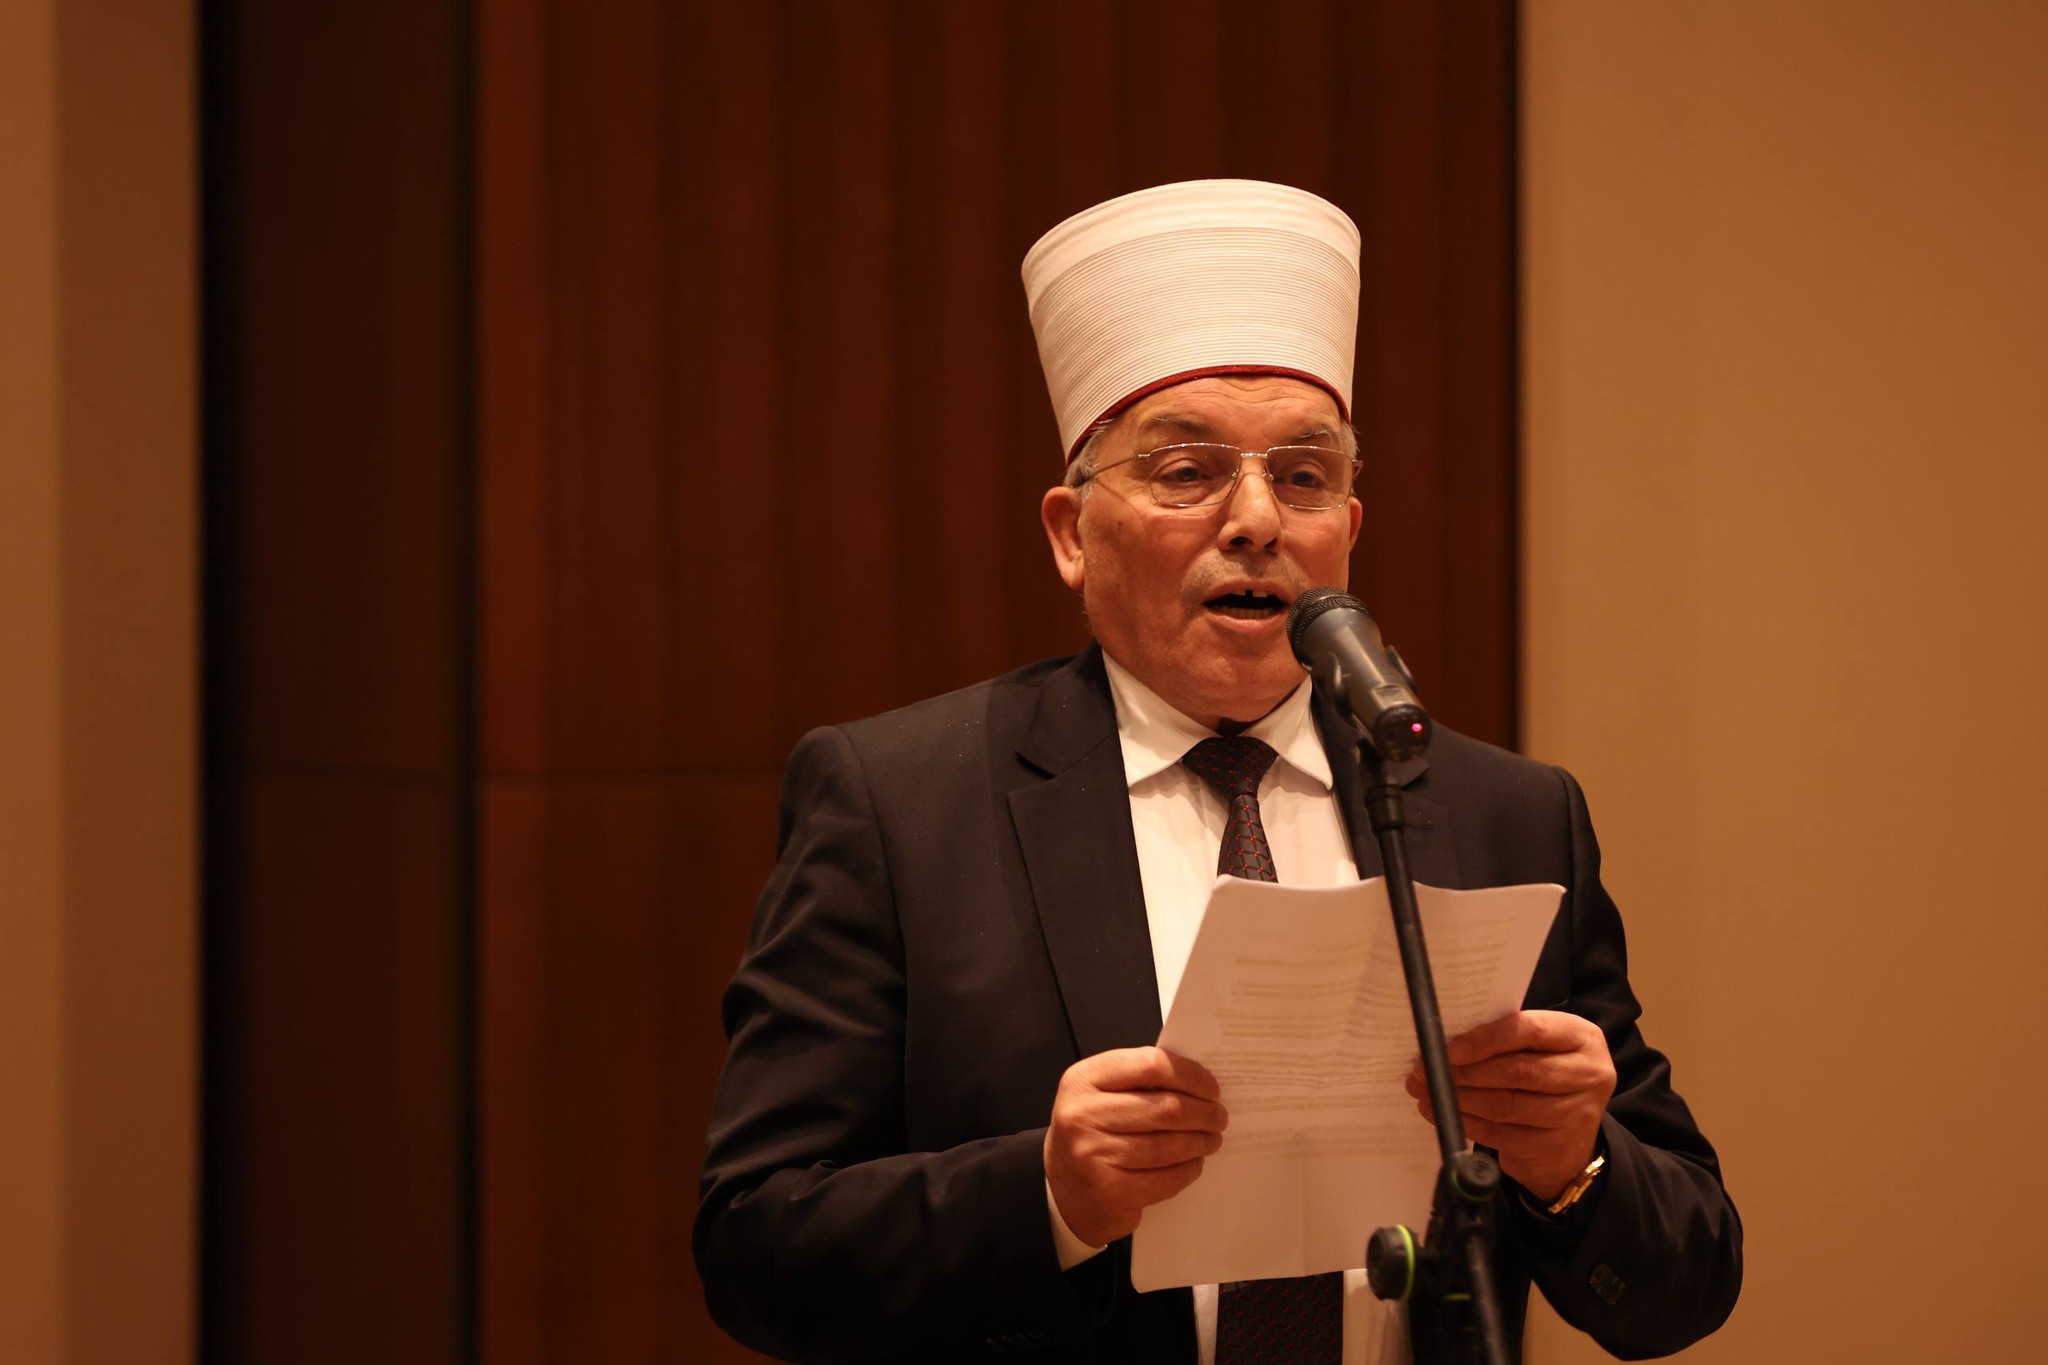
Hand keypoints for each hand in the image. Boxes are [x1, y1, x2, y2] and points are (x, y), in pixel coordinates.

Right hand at [1044, 1046, 1226, 1246]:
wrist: (1061, 1187)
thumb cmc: (1092, 1131)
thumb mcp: (1101, 1094)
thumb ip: (1139, 1081)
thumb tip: (1200, 1081)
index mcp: (1085, 1079)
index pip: (1149, 1065)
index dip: (1190, 1075)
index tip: (1212, 1088)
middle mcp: (1084, 1114)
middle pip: (1165, 1108)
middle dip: (1203, 1113)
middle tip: (1219, 1117)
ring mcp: (1094, 1155)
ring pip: (1168, 1146)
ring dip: (1200, 1142)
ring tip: (1212, 1139)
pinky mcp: (1110, 1191)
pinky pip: (1164, 1179)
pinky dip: (1187, 1170)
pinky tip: (1195, 1163)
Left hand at [1405, 1010, 1614, 1202]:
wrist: (1570, 1138)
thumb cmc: (1544, 1078)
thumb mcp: (1538, 1049)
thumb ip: (1505, 1040)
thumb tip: (1442, 1041)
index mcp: (1581, 1038)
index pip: (1530, 1030)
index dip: (1486, 1039)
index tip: (1449, 1048)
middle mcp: (1588, 1074)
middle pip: (1517, 1071)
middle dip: (1464, 1071)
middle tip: (1423, 1070)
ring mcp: (1576, 1115)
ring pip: (1505, 1105)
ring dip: (1459, 1097)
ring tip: (1427, 1091)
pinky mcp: (1555, 1147)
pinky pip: (1500, 1134)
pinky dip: (1466, 1123)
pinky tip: (1442, 1113)